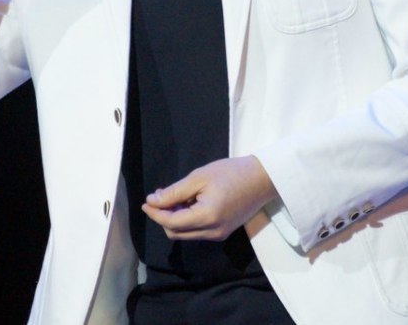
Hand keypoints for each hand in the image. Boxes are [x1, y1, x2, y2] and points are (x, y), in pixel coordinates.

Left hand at [141, 156, 277, 241]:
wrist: (262, 179)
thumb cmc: (231, 173)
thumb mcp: (199, 178)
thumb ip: (174, 192)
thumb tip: (153, 201)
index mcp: (206, 218)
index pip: (171, 223)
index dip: (155, 213)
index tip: (145, 202)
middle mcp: (212, 232)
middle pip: (176, 233)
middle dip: (163, 217)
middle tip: (159, 196)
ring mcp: (219, 234)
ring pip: (186, 234)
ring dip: (174, 219)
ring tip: (174, 196)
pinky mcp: (223, 232)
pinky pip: (197, 231)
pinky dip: (187, 220)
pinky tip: (188, 202)